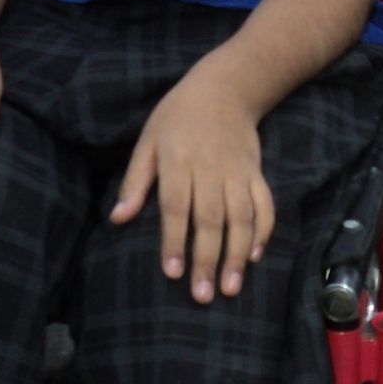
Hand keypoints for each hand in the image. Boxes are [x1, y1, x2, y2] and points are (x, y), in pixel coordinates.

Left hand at [110, 70, 274, 302]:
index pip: (176, 205)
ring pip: (241, 217)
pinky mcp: (257, 172)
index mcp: (179, 159)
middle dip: (207, 259)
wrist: (224, 87)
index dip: (174, 239)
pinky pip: (265, 204)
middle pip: (210, 218)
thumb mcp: (149, 139)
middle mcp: (211, 167)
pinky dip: (263, 231)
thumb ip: (135, 180)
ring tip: (230, 287)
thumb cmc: (177, 116)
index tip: (173, 273)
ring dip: (237, 254)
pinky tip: (255, 256)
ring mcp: (238, 171)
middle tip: (202, 296)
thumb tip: (117, 219)